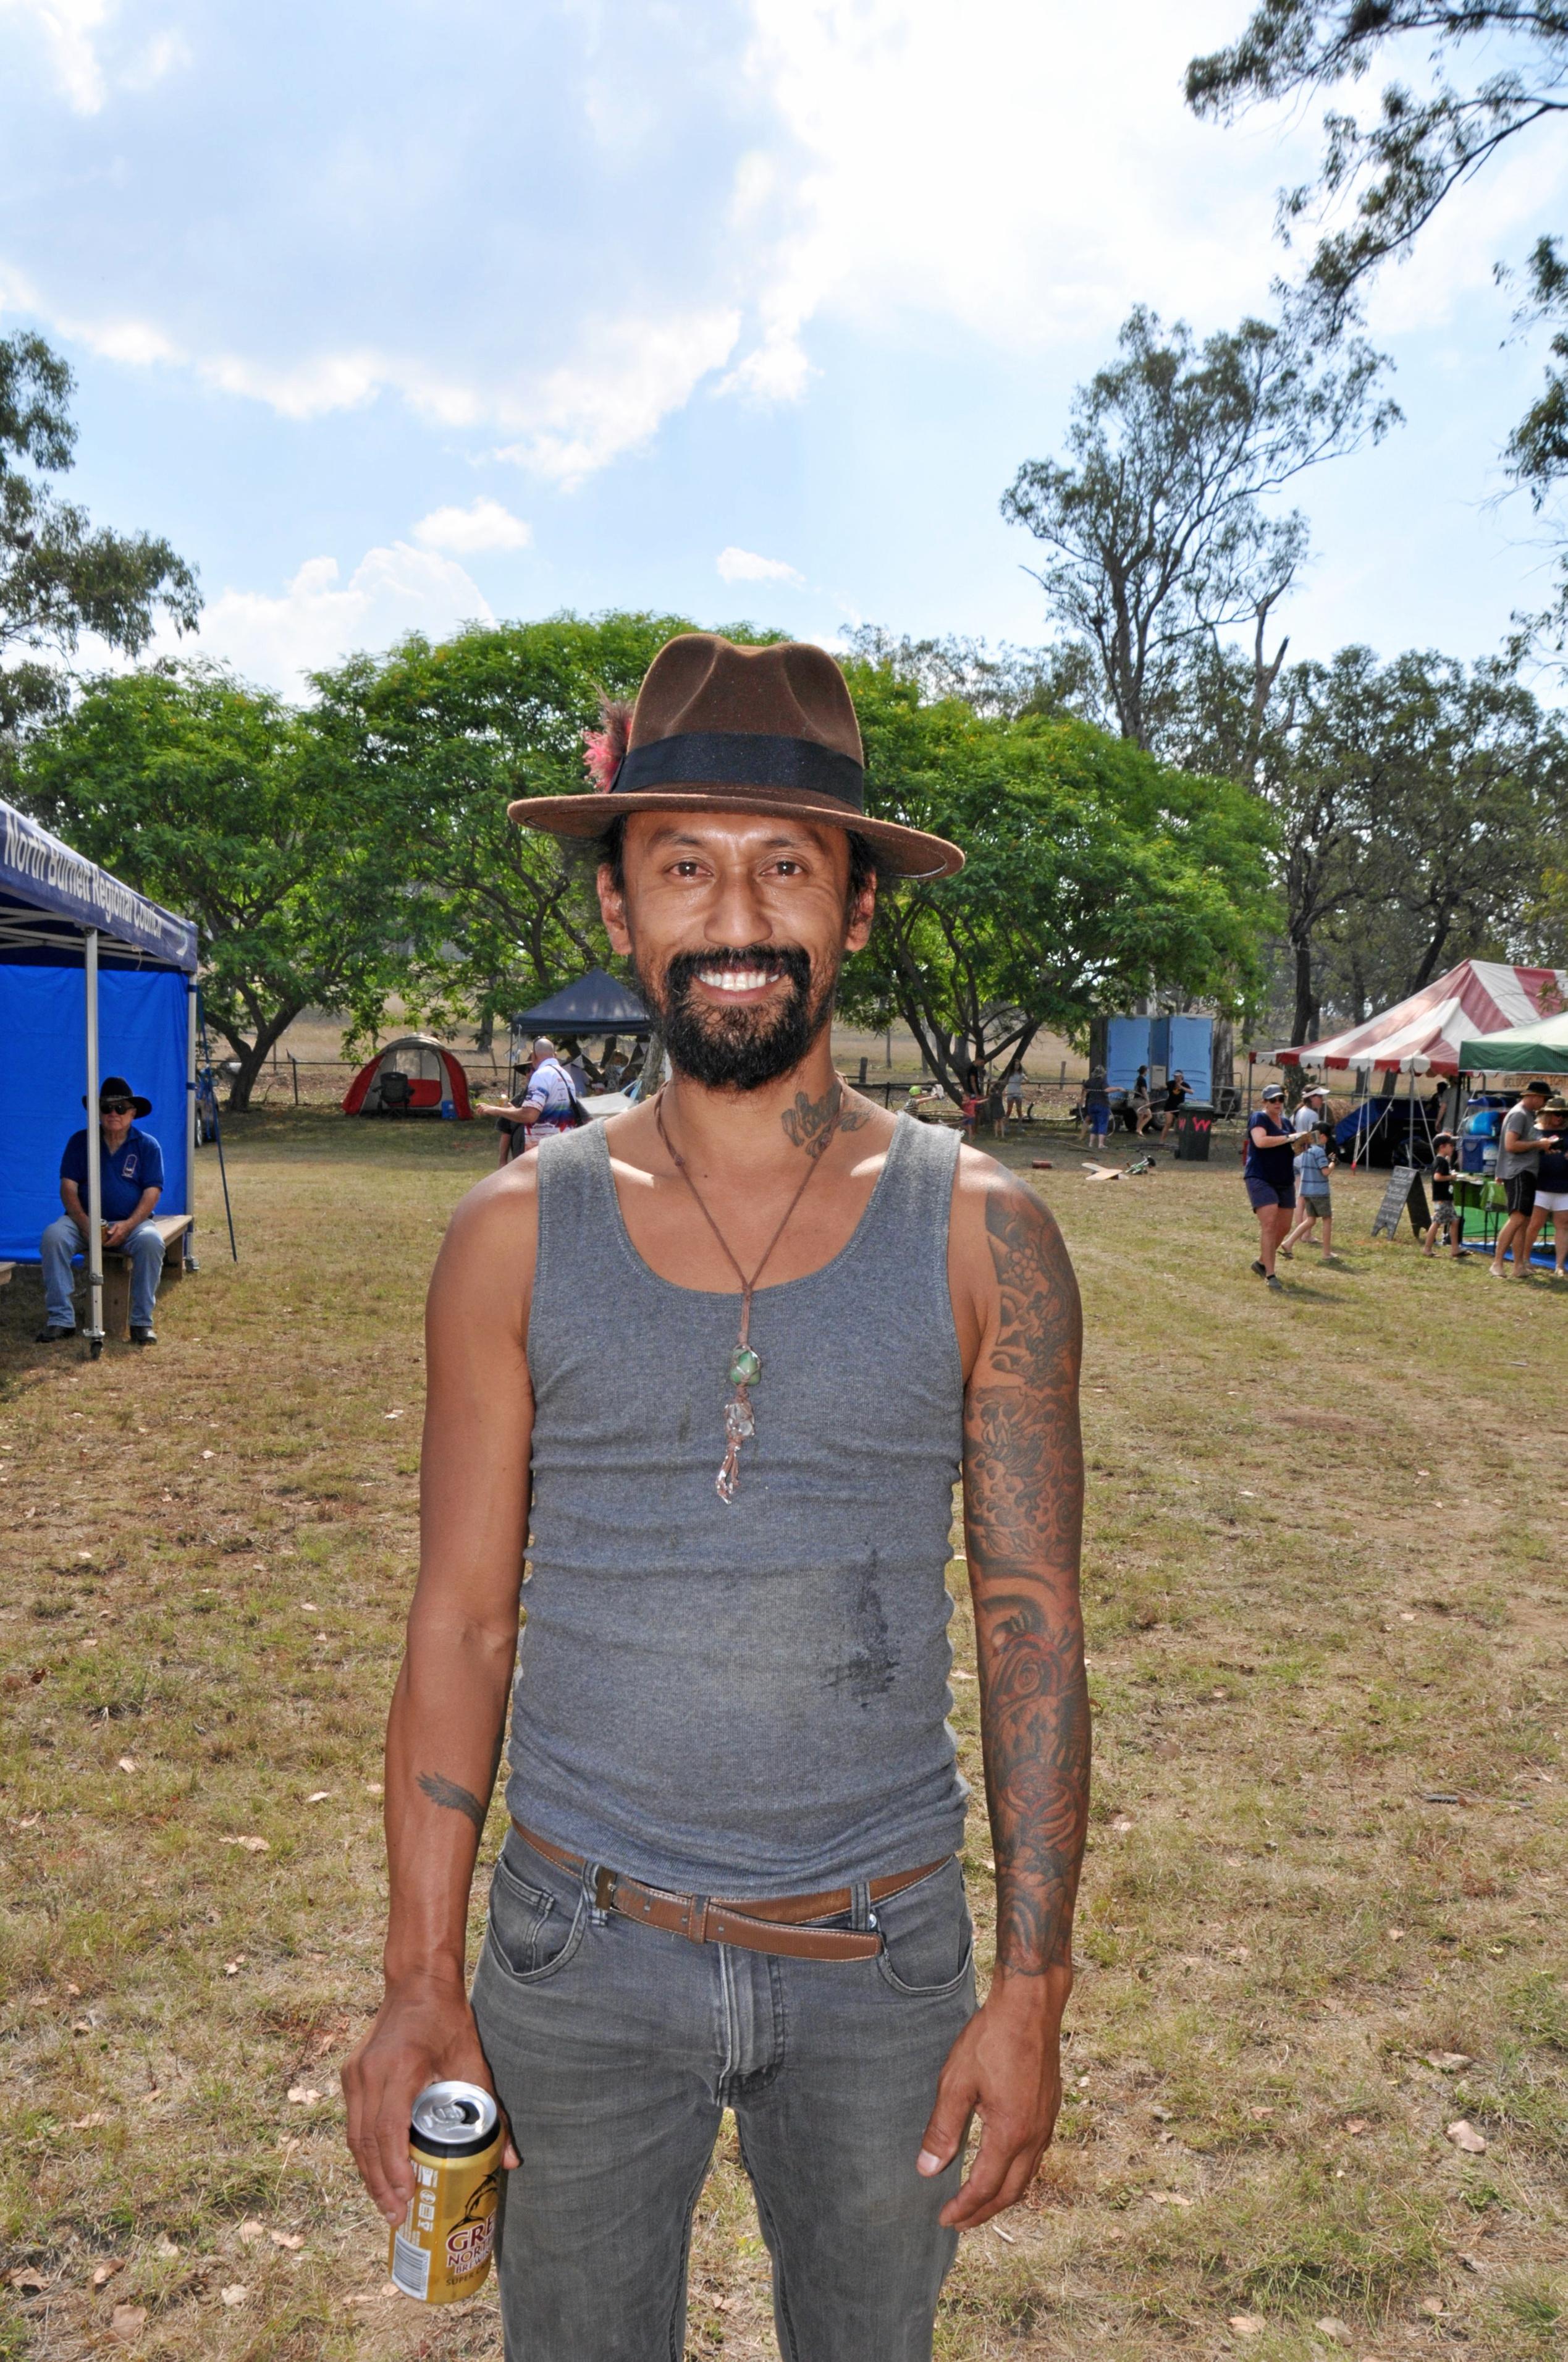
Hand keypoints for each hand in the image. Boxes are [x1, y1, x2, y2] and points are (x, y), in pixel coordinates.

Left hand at [102, 1220, 128, 1249]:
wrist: (130, 1225)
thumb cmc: (123, 1224)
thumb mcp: (116, 1225)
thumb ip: (112, 1229)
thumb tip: (108, 1233)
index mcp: (118, 1234)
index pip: (111, 1242)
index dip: (106, 1243)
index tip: (103, 1243)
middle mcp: (120, 1238)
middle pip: (112, 1244)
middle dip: (107, 1245)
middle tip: (104, 1243)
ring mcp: (122, 1239)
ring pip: (115, 1245)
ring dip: (111, 1244)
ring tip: (107, 1243)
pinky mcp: (123, 1240)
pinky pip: (117, 1244)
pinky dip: (114, 1244)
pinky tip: (112, 1242)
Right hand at [342, 1975, 518, 2222]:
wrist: (417, 1980)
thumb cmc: (447, 2019)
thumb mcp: (474, 2060)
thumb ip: (491, 2110)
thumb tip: (511, 2161)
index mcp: (400, 2068)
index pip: (388, 2130)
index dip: (394, 2170)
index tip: (406, 2199)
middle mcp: (369, 2073)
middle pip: (365, 2142)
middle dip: (379, 2184)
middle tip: (396, 2217)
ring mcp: (354, 2073)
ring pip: (354, 2136)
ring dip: (369, 2173)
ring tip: (387, 2204)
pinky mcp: (350, 2074)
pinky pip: (354, 2122)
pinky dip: (365, 2151)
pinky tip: (379, 2172)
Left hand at [916, 1976, 1063, 2227]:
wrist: (1030, 2006)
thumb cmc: (991, 2039)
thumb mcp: (956, 2083)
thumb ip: (942, 2130)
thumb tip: (928, 2171)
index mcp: (1010, 2134)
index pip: (984, 2188)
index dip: (963, 2208)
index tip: (944, 2219)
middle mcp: (1035, 2136)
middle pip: (1011, 2191)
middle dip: (984, 2212)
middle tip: (960, 2222)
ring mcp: (1047, 2122)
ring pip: (1028, 2175)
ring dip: (1003, 2195)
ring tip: (981, 2202)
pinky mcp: (1051, 2108)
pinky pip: (1036, 2155)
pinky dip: (1018, 2172)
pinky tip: (1004, 2164)